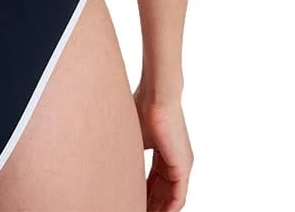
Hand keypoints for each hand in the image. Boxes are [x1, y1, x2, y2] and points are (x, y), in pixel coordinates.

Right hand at [132, 87, 192, 211]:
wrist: (156, 95)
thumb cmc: (142, 106)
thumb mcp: (133, 136)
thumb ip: (129, 152)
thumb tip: (111, 162)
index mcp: (163, 153)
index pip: (153, 182)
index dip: (143, 195)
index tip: (131, 202)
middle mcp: (174, 161)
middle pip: (162, 193)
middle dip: (149, 205)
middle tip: (133, 210)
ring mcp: (181, 165)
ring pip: (170, 198)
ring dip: (158, 208)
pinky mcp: (183, 167)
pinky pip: (178, 197)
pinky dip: (167, 208)